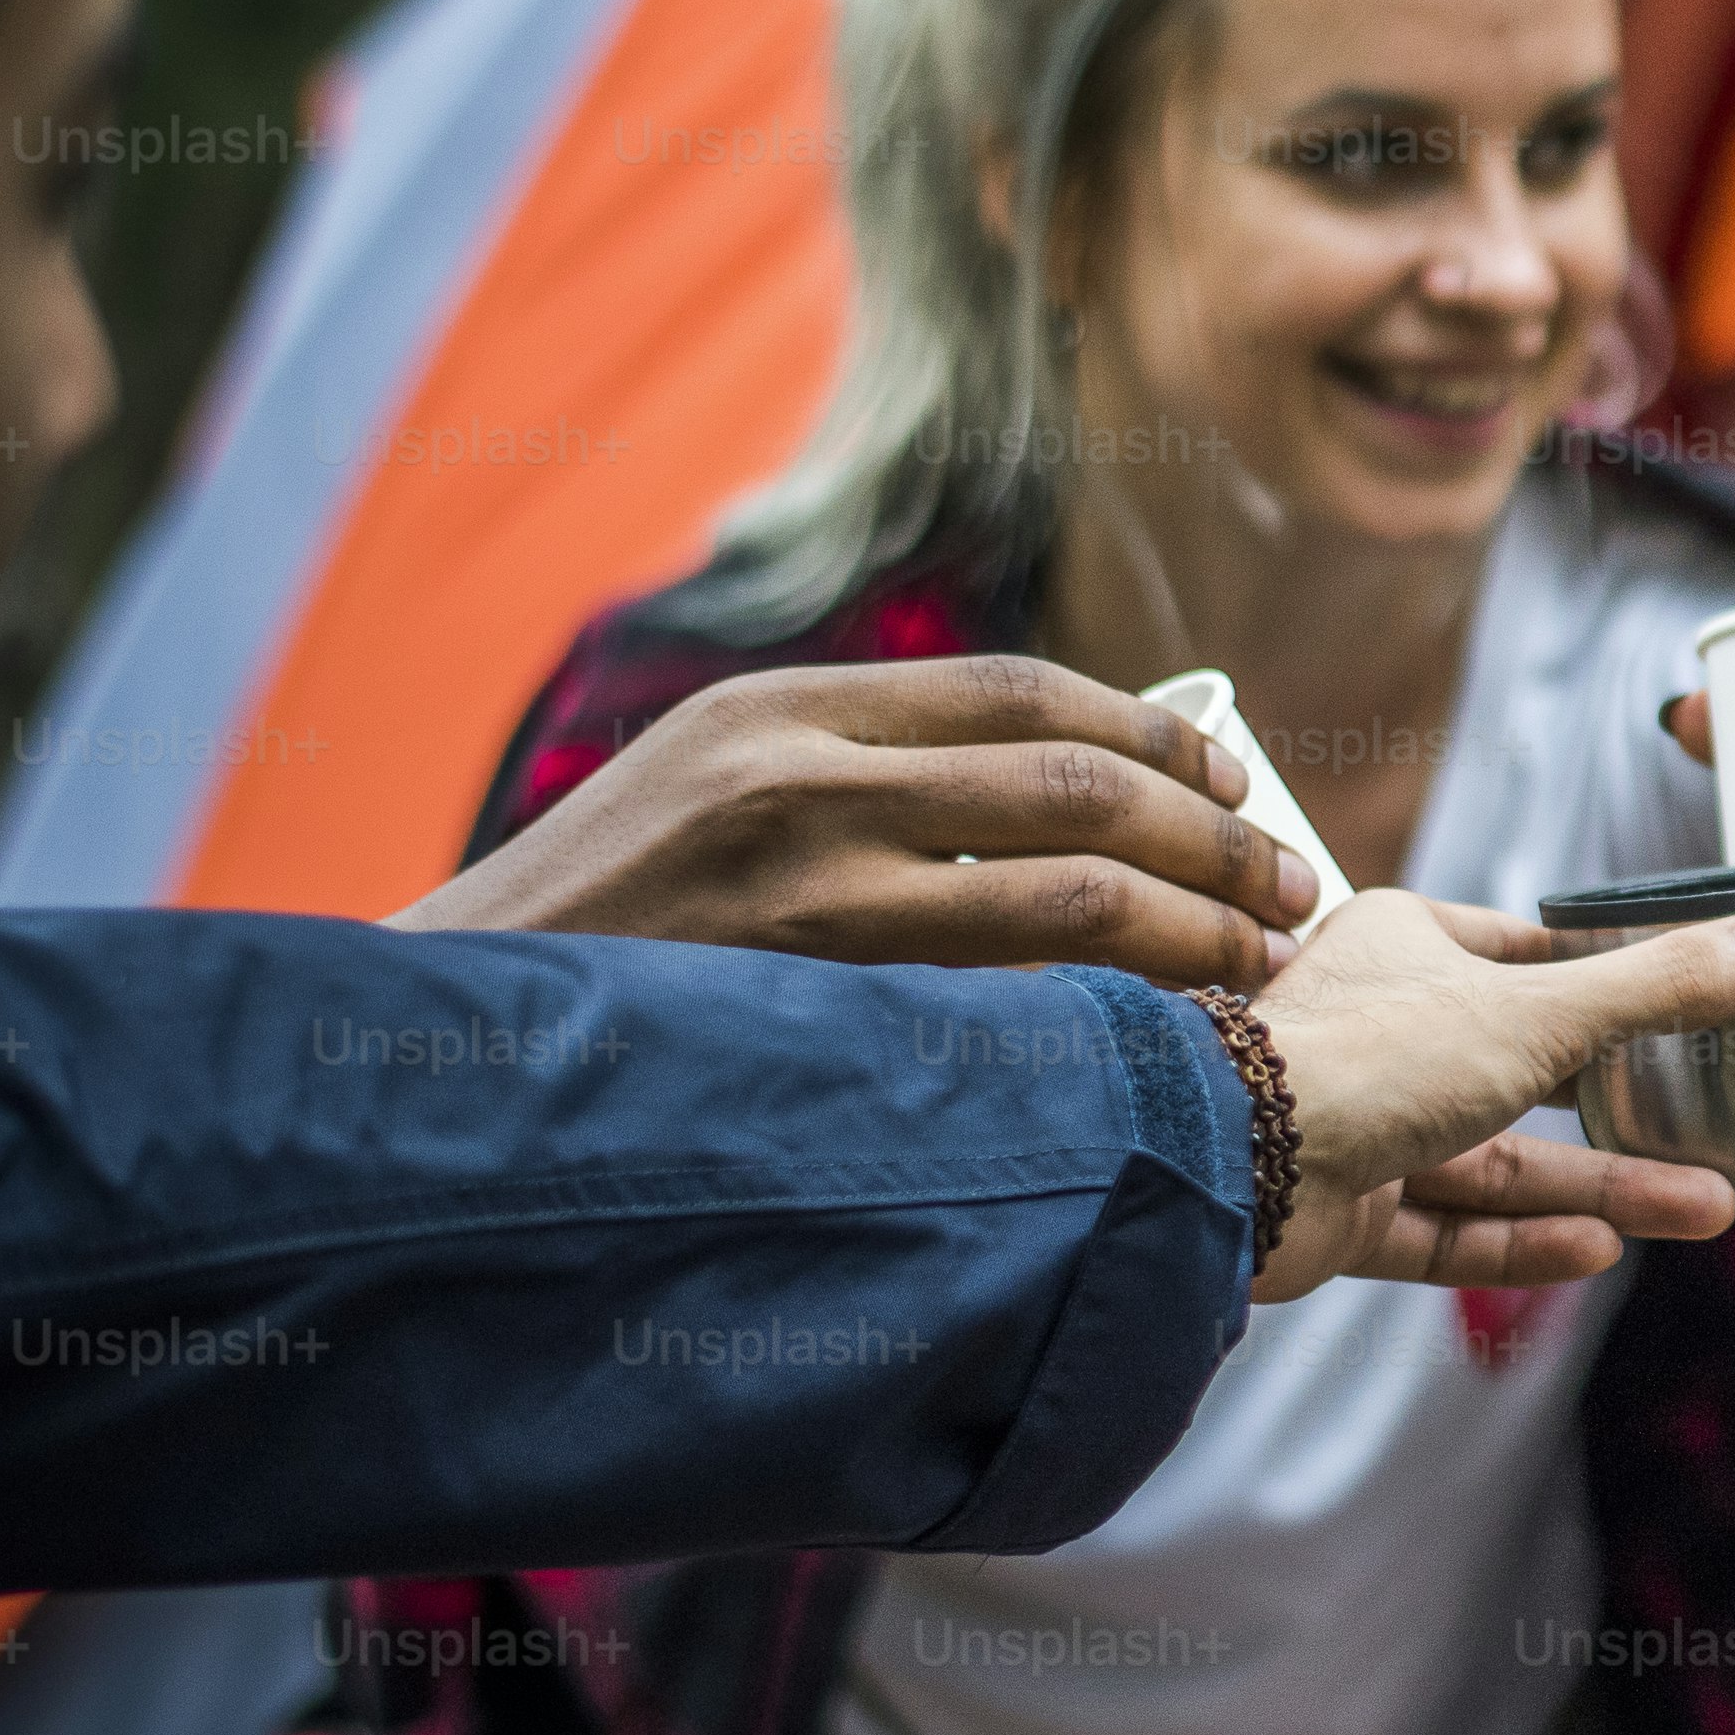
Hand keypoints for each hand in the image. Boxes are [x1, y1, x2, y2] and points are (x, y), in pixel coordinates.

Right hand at [398, 655, 1303, 983]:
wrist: (442, 1042)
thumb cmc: (603, 930)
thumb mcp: (712, 793)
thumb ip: (859, 775)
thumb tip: (1064, 786)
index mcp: (782, 709)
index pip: (1023, 691)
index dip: (1158, 734)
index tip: (1234, 783)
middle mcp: (797, 778)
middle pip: (1076, 785)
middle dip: (1212, 839)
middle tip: (1291, 889)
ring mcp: (799, 893)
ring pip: (1067, 897)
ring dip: (1192, 934)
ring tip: (1260, 967)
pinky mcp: (806, 1008)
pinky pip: (1006, 1007)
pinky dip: (1107, 1020)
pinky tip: (1164, 1043)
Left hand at [1239, 887, 1734, 1294]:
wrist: (1227, 1165)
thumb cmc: (1370, 1055)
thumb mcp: (1543, 1010)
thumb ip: (1665, 987)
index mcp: (1408, 947)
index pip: (1526, 954)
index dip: (1609, 980)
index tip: (1691, 1008)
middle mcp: (1382, 1031)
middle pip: (1528, 1073)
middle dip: (1628, 1113)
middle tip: (1721, 1134)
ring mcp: (1362, 1128)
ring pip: (1499, 1163)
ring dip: (1601, 1187)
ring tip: (1707, 1207)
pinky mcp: (1344, 1215)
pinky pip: (1449, 1230)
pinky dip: (1522, 1242)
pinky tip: (1601, 1251)